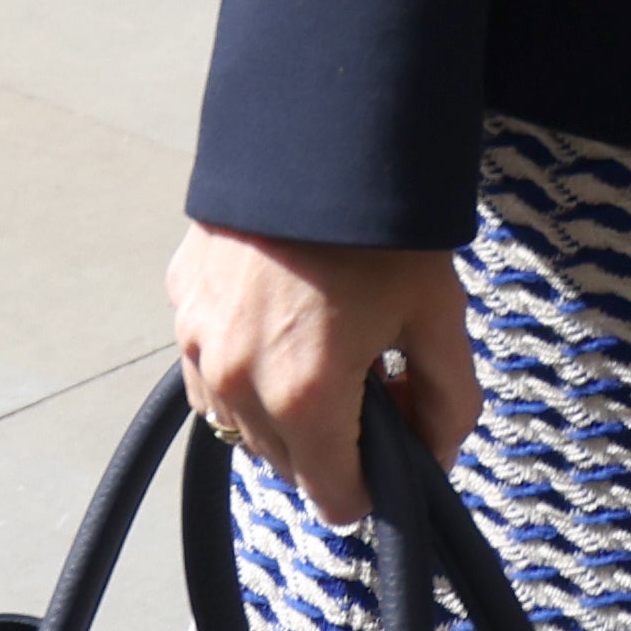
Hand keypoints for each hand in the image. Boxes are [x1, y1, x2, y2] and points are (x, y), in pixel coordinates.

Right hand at [168, 225, 475, 528]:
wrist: (319, 132)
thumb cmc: (382, 225)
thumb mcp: (437, 313)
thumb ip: (447, 401)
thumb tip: (434, 456)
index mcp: (304, 395)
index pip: (332, 498)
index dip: (372, 482)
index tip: (391, 443)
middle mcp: (238, 381)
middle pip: (288, 464)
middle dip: (331, 442)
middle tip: (369, 378)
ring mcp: (199, 343)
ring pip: (241, 424)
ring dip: (280, 411)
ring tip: (322, 345)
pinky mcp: (182, 304)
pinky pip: (208, 373)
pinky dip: (241, 371)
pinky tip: (280, 324)